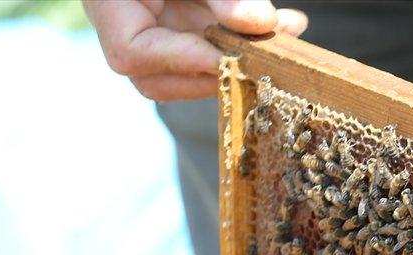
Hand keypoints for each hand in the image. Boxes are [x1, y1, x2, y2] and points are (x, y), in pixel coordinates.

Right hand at [83, 0, 307, 100]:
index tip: (227, 57)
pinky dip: (246, 40)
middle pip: (159, 76)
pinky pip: (211, 45)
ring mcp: (153, 26)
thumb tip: (260, 23)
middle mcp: (125, 20)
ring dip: (241, 57)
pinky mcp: (181, 24)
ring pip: (190, 68)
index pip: (130, 52)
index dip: (180, 61)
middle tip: (267, 54)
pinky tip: (286, 25)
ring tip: (288, 30)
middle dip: (216, 70)